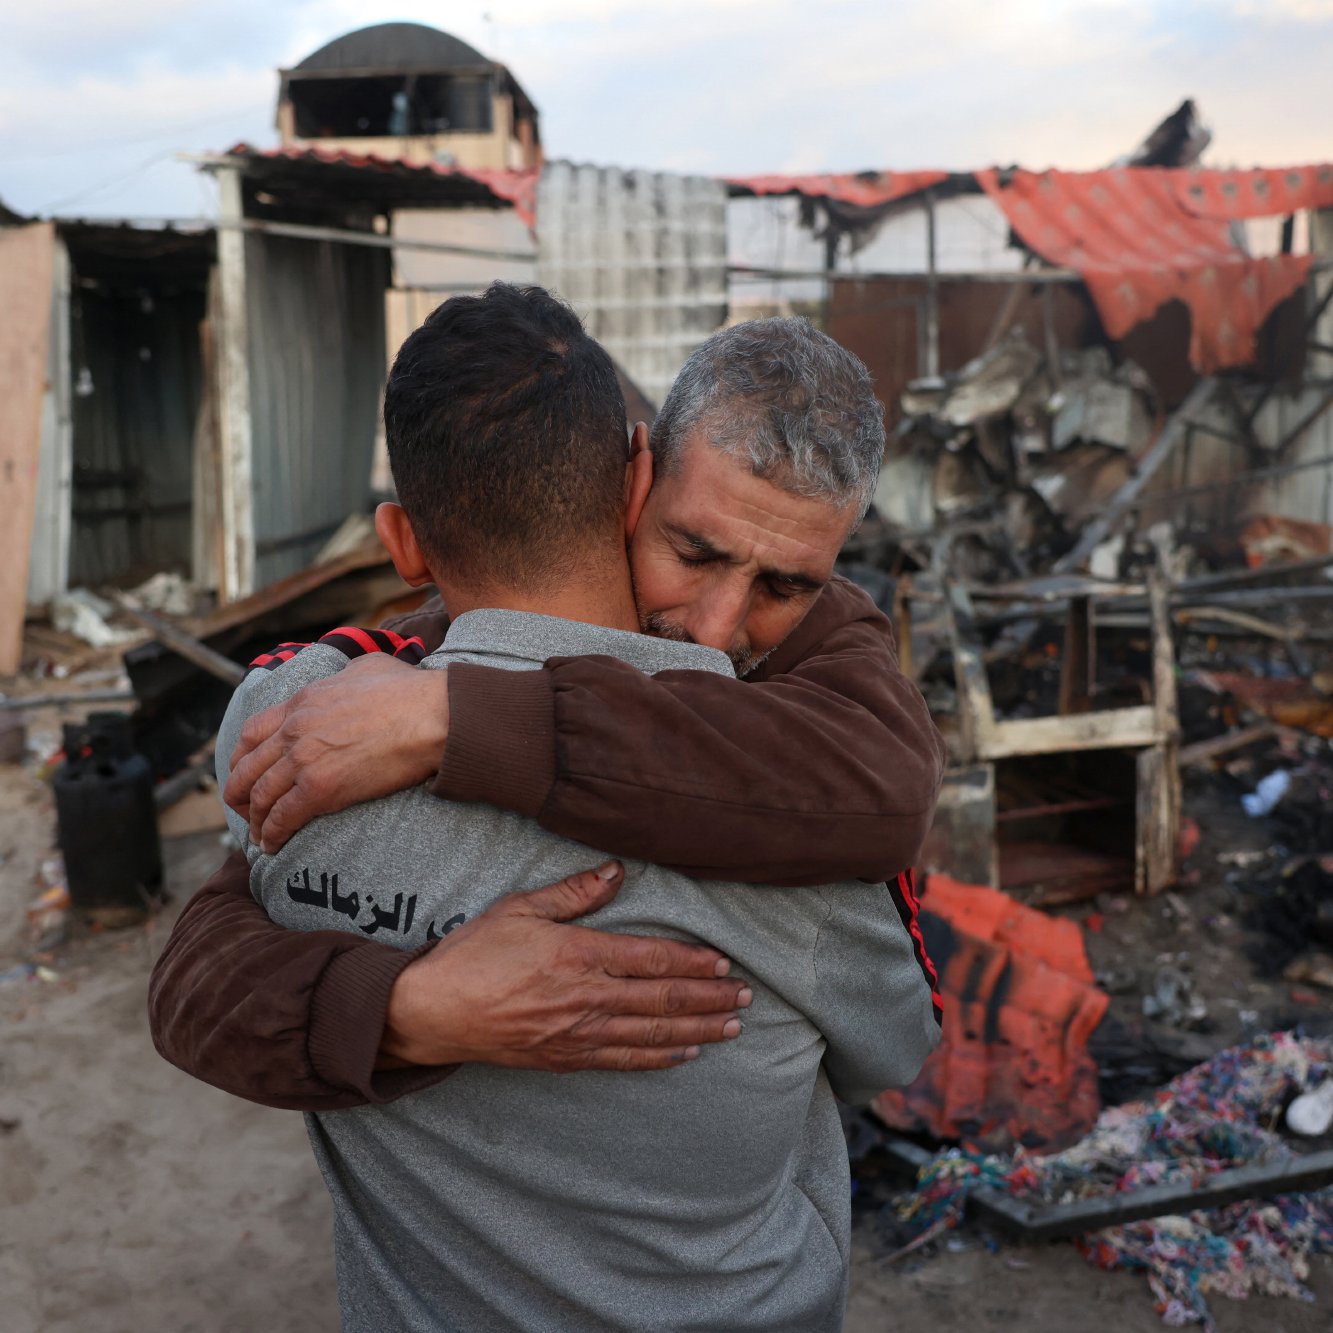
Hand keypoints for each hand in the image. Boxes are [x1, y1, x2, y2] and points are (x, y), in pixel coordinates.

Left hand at [226, 654, 449, 852]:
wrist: (433, 717)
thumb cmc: (410, 691)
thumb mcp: (366, 667)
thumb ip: (345, 674)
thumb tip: (348, 678)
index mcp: (302, 702)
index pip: (252, 732)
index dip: (241, 757)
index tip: (243, 771)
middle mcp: (294, 730)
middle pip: (247, 767)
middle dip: (239, 793)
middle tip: (244, 808)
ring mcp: (304, 760)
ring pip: (260, 796)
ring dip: (255, 820)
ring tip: (258, 835)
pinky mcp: (321, 789)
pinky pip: (283, 817)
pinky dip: (272, 834)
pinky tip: (273, 845)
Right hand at [382, 862, 751, 1072]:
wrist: (431, 1012)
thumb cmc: (472, 954)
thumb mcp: (520, 908)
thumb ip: (573, 893)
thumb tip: (617, 871)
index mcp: (579, 954)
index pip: (652, 959)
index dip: (693, 962)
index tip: (724, 963)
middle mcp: (587, 997)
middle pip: (663, 1000)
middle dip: (710, 998)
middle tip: (746, 997)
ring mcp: (578, 1033)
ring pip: (653, 1035)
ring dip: (697, 1030)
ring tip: (731, 1028)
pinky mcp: (565, 1059)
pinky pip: (624, 1061)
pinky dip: (659, 1059)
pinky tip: (684, 1055)